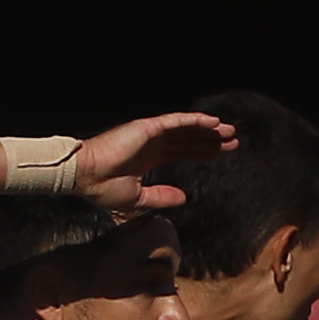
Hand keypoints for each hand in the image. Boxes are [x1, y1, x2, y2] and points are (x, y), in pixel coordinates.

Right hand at [70, 111, 238, 213]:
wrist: (85, 177)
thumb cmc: (103, 189)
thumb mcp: (139, 199)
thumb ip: (162, 196)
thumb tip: (184, 197)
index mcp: (148, 159)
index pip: (180, 152)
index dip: (200, 152)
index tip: (219, 154)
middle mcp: (151, 144)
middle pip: (187, 139)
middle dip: (210, 140)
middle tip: (233, 141)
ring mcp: (149, 134)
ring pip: (186, 129)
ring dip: (208, 129)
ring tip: (230, 131)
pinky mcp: (146, 128)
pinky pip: (176, 121)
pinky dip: (194, 120)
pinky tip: (212, 122)